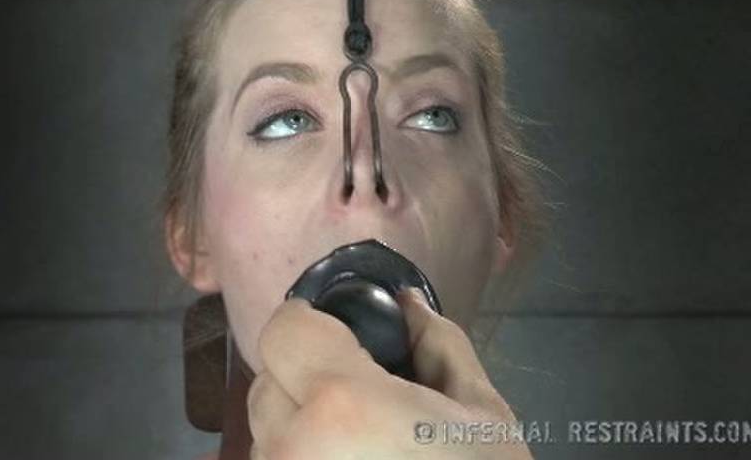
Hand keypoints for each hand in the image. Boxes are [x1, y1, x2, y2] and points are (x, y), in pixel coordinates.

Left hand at [247, 288, 533, 458]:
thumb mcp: (484, 416)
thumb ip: (438, 345)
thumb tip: (406, 305)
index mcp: (344, 404)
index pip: (282, 329)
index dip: (313, 326)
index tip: (346, 341)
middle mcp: (291, 448)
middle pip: (267, 383)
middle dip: (307, 383)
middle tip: (364, 408)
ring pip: (266, 436)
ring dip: (299, 432)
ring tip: (359, 457)